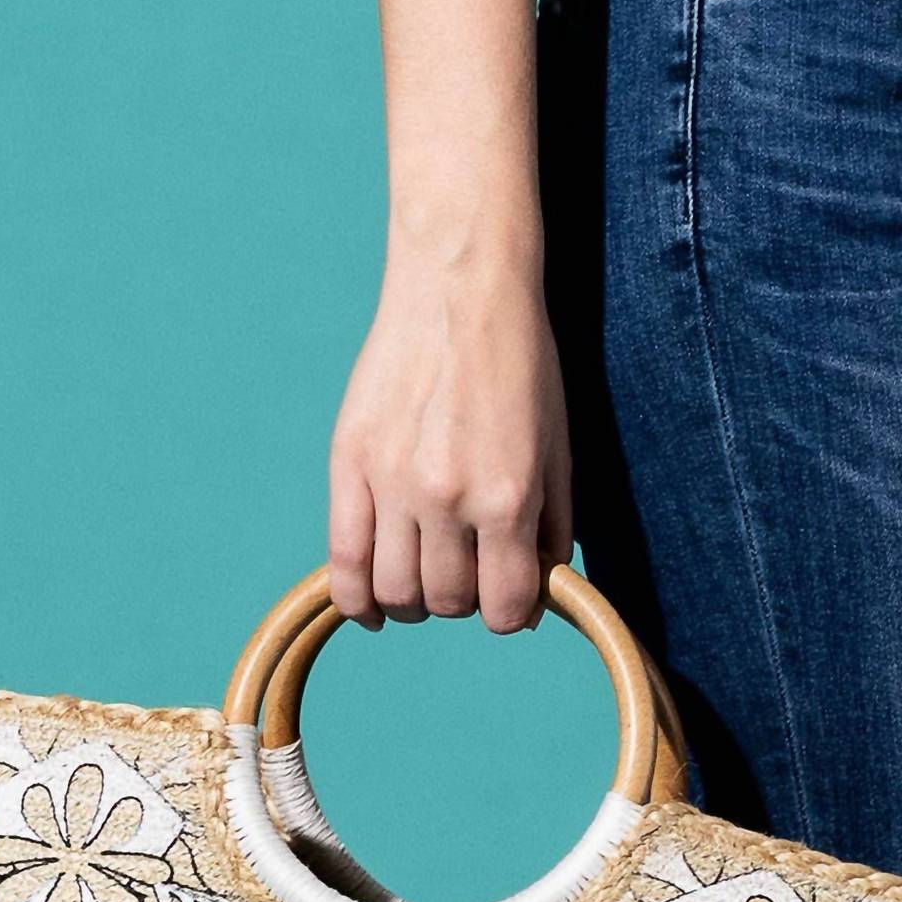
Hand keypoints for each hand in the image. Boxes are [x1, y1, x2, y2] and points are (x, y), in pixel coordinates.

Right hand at [328, 242, 572, 633]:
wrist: (461, 288)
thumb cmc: (521, 365)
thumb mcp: (559, 449)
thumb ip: (551, 529)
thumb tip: (537, 598)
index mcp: (507, 496)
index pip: (506, 607)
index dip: (512, 614)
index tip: (509, 599)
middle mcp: (447, 498)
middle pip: (447, 602)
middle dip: (463, 600)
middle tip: (468, 571)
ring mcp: (392, 482)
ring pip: (395, 592)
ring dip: (414, 601)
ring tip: (425, 576)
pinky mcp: (350, 463)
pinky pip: (342, 562)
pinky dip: (356, 600)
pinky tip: (371, 608)